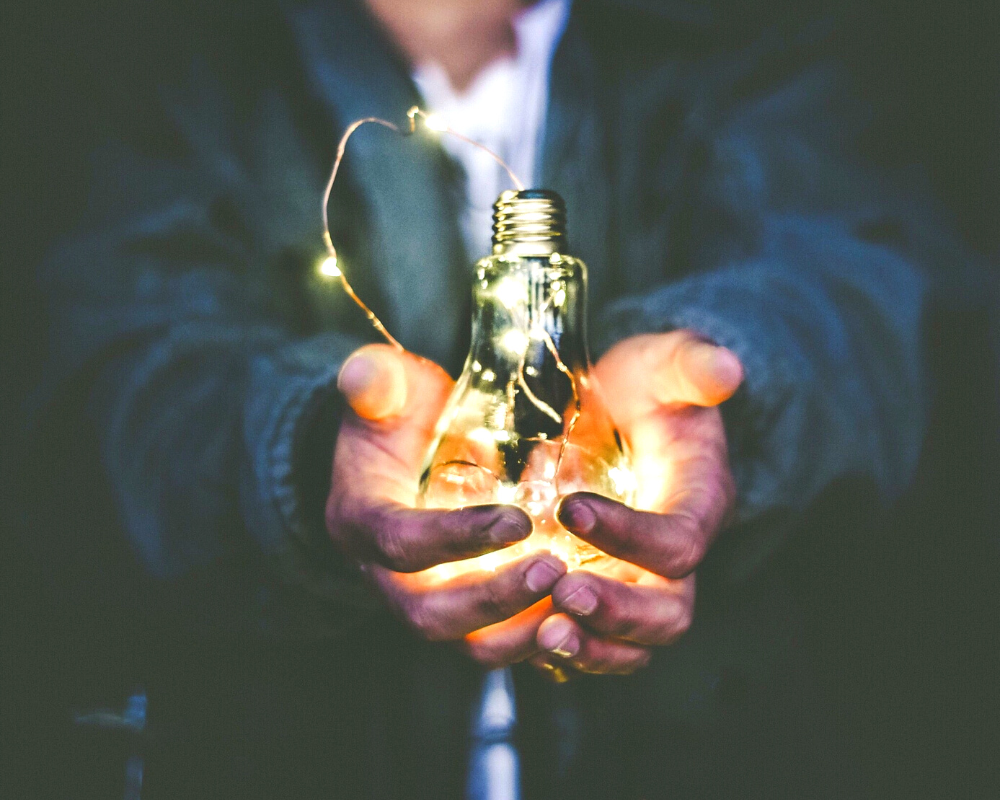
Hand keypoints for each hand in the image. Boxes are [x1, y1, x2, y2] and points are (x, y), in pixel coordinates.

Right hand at [326, 344, 567, 665]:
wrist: (401, 458)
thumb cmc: (398, 418)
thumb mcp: (386, 392)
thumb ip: (377, 382)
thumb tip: (364, 375)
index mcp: (362, 522)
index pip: (401, 543)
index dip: (456, 538)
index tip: (519, 520)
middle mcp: (387, 577)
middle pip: (431, 615)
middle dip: (494, 599)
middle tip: (555, 568)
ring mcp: (427, 602)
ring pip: (469, 644)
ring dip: (523, 630)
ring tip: (579, 599)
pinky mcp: (464, 615)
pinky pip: (499, 645)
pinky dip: (541, 639)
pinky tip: (586, 615)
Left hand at [531, 331, 742, 678]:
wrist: (625, 413)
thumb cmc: (646, 388)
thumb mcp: (666, 365)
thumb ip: (691, 365)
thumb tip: (725, 368)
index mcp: (698, 504)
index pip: (678, 542)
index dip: (630, 535)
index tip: (571, 508)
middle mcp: (674, 558)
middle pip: (667, 613)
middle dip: (618, 612)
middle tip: (563, 594)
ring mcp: (639, 583)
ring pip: (632, 645)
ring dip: (590, 648)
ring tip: (542, 633)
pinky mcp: (604, 594)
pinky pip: (593, 643)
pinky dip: (562, 652)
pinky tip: (520, 635)